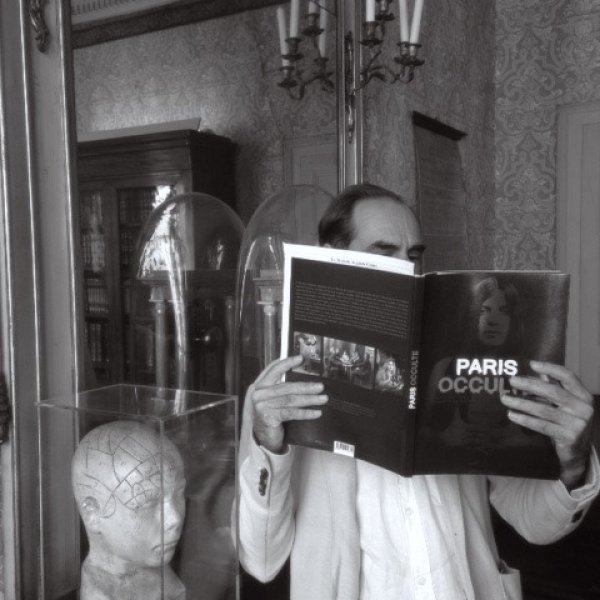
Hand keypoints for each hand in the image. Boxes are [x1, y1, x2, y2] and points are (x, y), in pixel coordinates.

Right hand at [250, 355, 327, 453]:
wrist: (263, 438)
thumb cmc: (271, 415)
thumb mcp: (272, 399)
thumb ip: (281, 387)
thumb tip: (304, 378)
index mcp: (260, 385)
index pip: (273, 369)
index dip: (287, 363)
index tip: (300, 359)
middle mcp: (259, 394)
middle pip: (286, 386)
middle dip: (306, 386)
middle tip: (320, 386)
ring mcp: (262, 406)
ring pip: (290, 400)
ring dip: (309, 399)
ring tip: (322, 399)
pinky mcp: (268, 417)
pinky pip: (291, 413)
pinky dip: (305, 413)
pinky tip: (316, 412)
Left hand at [501, 361, 593, 488]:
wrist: (577, 453)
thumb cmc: (566, 423)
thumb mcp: (563, 405)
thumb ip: (550, 390)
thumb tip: (526, 375)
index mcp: (583, 396)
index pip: (568, 376)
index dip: (550, 368)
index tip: (531, 364)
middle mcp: (584, 408)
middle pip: (553, 392)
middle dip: (530, 385)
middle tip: (512, 381)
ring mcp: (578, 423)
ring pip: (544, 409)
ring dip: (522, 403)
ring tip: (505, 398)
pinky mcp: (569, 437)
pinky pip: (542, 425)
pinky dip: (525, 419)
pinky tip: (512, 415)